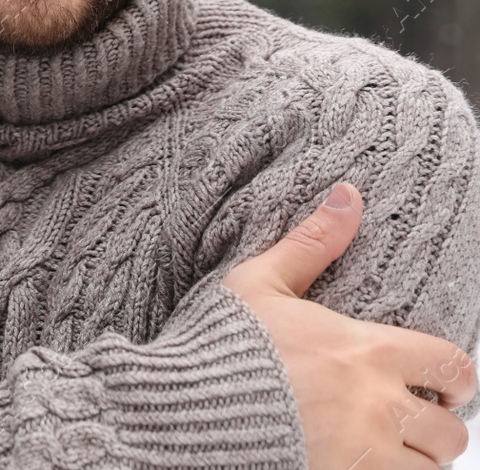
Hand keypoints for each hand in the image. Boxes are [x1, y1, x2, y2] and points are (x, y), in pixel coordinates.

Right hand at [222, 181, 476, 468]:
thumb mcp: (259, 283)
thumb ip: (311, 243)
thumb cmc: (218, 343)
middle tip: (413, 424)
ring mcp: (362, 455)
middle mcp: (377, 407)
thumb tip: (349, 194)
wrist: (183, 409)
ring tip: (388, 450)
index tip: (441, 385)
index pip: (453, 367)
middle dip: (438, 429)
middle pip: (450, 433)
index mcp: (367, 352)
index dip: (455, 377)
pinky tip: (358, 466)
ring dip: (415, 461)